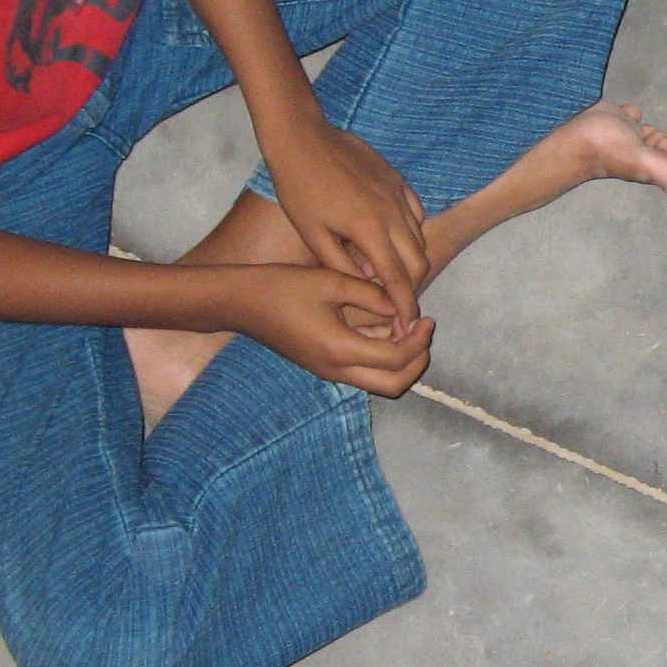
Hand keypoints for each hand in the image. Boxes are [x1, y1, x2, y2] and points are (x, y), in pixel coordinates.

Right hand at [227, 263, 434, 395]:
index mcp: (339, 349)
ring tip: (404, 323)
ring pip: (379, 382)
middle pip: (393, 385)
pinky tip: (382, 324)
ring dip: (399, 359)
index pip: (396, 359)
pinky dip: (380, 355)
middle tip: (422, 330)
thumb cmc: (281, 287)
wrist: (240, 303)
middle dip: (416, 361)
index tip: (426, 317)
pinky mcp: (323, 365)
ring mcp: (328, 371)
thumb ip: (371, 295)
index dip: (418, 340)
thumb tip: (402, 306)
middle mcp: (336, 369)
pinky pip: (361, 370)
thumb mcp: (331, 281)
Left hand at [261, 113, 429, 326]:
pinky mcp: (397, 180)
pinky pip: (416, 213)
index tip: (408, 327)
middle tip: (398, 303)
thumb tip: (368, 285)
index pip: (398, 280)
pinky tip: (390, 237)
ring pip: (419, 238)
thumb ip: (342, 266)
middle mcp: (392, 213)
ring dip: (410, 260)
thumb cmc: (299, 187)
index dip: (405, 307)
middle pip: (419, 262)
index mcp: (369, 230)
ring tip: (390, 272)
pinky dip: (410, 232)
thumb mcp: (313, 235)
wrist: (302, 138)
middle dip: (413, 287)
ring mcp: (398, 194)